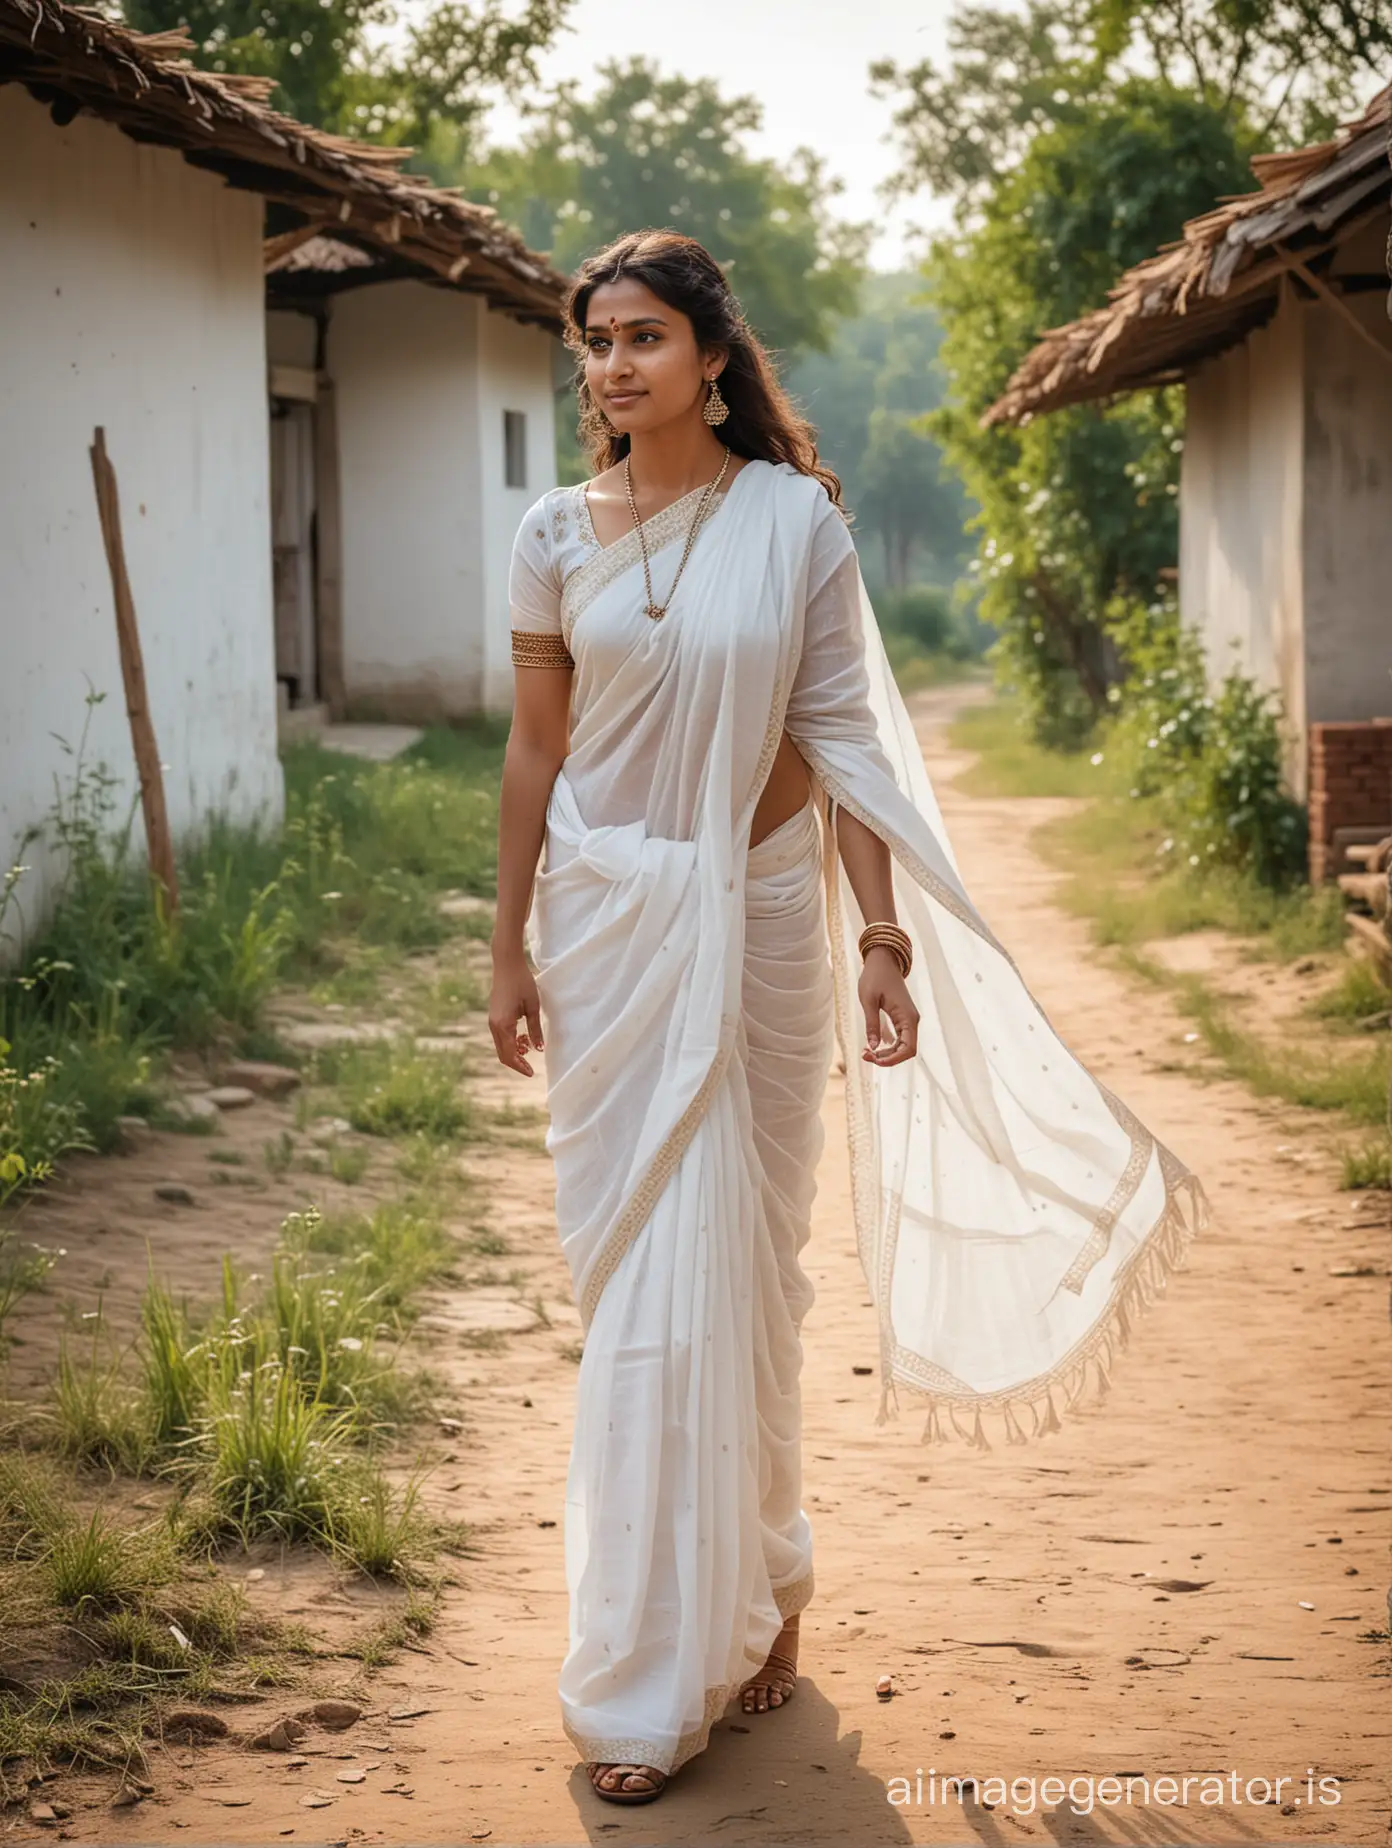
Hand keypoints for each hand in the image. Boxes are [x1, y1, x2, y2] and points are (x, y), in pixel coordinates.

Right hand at [489, 951, 543, 1076]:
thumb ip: (535, 1029)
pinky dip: (511, 1041)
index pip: (510, 1054)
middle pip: (503, 1054)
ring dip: (514, 1051)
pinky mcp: (494, 1016)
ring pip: (501, 1045)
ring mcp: (492, 1021)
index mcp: (503, 1025)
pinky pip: (500, 1036)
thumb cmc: (522, 983)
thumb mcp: (533, 1007)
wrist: (506, 964)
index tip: (531, 1073)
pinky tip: (523, 1036)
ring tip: (529, 1045)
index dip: (520, 1066)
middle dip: (517, 1062)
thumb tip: (538, 1049)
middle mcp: (494, 1025)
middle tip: (531, 1067)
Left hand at [858, 947, 917, 1067]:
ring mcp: (908, 1019)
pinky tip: (872, 1047)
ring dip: (887, 1053)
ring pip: (903, 1046)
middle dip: (887, 1058)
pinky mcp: (903, 1018)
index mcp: (907, 1017)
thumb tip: (872, 1047)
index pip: (908, 1049)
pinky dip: (888, 1046)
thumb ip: (872, 1024)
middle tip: (865, 1055)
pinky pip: (900, 1039)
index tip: (873, 1059)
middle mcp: (912, 1020)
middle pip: (906, 1051)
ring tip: (866, 1052)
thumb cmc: (875, 977)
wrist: (884, 960)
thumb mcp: (869, 1000)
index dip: (892, 1060)